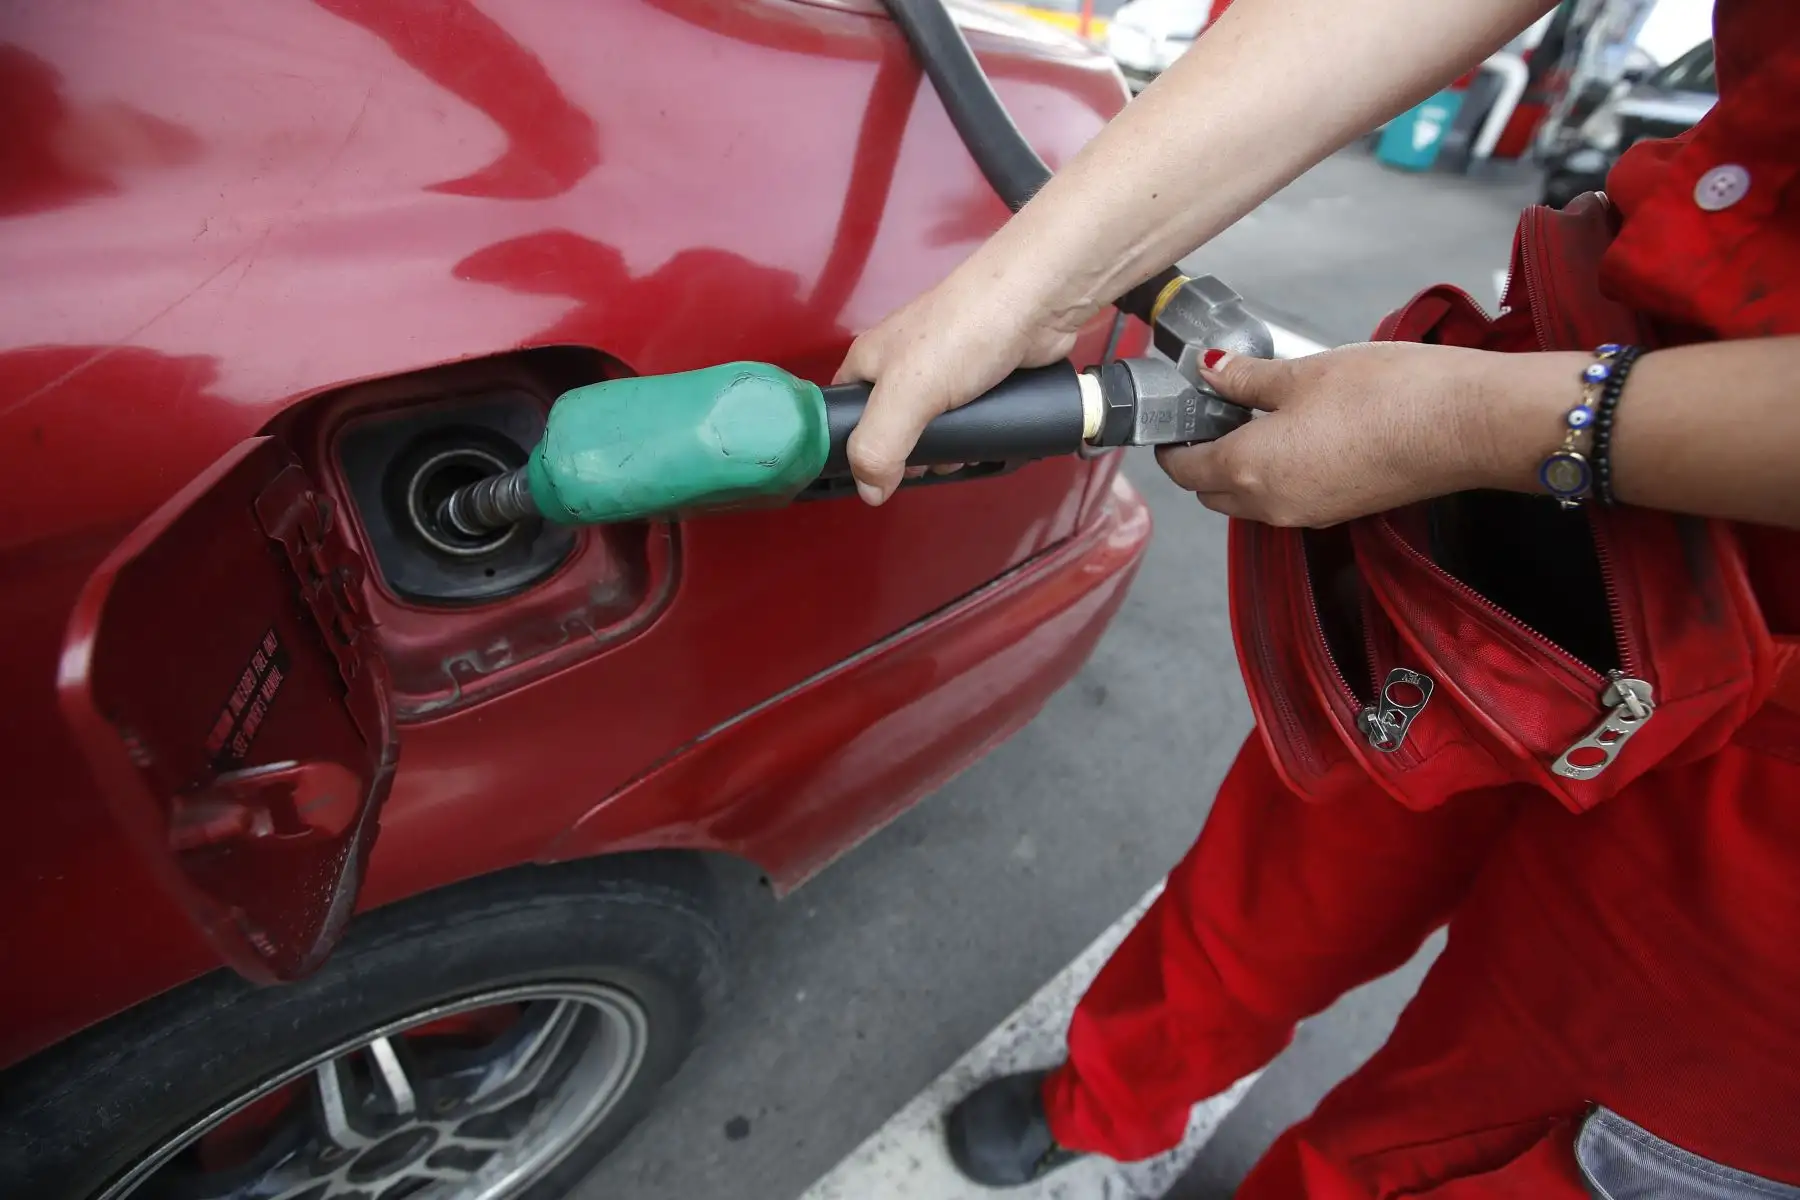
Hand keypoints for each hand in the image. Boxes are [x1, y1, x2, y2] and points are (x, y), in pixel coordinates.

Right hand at [833, 261, 1093, 504]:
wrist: (1037, 301)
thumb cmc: (965, 329)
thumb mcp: (906, 393)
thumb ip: (878, 445)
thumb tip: (869, 491)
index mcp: (870, 362)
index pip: (842, 413)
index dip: (850, 447)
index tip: (869, 476)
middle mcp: (903, 366)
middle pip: (890, 427)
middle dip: (906, 456)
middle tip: (924, 468)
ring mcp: (945, 373)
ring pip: (933, 428)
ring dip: (945, 451)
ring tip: (960, 458)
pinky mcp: (981, 381)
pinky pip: (968, 421)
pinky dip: (974, 438)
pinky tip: (983, 446)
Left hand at [1157, 342, 1536, 525]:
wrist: (1465, 425)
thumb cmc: (1386, 394)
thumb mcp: (1302, 373)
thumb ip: (1247, 378)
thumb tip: (1211, 371)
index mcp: (1249, 470)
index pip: (1185, 470)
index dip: (1172, 445)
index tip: (1174, 419)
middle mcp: (1272, 505)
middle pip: (1213, 493)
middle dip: (1202, 460)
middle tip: (1212, 412)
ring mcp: (1309, 513)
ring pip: (1251, 501)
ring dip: (1241, 469)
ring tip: (1256, 416)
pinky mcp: (1342, 509)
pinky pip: (1288, 499)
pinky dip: (1276, 475)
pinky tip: (1296, 433)